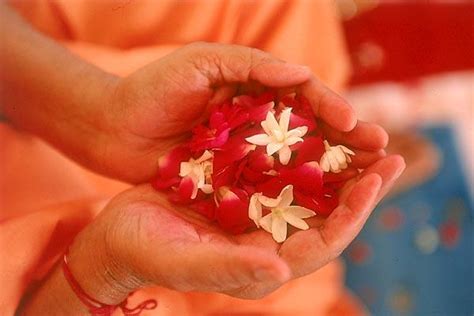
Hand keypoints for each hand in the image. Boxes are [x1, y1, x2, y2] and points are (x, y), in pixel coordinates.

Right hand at [67, 154, 403, 303]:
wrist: (118, 236)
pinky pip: (281, 173)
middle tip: (389, 157)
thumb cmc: (145, 252)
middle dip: (359, 188)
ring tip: (365, 140)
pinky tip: (316, 131)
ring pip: (309, 192)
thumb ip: (231, 267)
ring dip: (338, 167)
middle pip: (326, 217)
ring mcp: (256, 216)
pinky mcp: (242, 194)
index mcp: (261, 263)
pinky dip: (302, 154)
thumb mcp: (184, 261)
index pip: (321, 244)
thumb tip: (280, 267)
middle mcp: (267, 241)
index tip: (374, 183)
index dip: (351, 216)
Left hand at [91, 42, 386, 182]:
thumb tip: (301, 73)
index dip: (333, 109)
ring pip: (296, 160)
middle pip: (311, 131)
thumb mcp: (200, 63)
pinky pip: (268, 184)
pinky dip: (294, 192)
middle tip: (381, 154)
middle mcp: (257, 121)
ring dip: (330, 171)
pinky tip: (320, 204)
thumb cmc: (151, 89)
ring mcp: (245, 152)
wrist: (110, 127)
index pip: (305, 97)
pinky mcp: (231, 177)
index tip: (356, 125)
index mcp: (255, 89)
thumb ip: (249, 65)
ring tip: (363, 182)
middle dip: (346, 142)